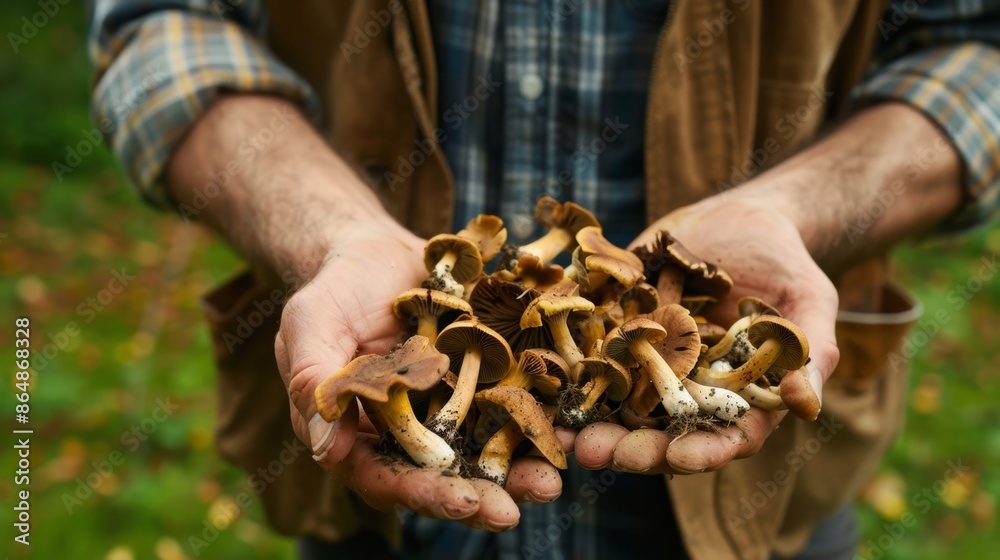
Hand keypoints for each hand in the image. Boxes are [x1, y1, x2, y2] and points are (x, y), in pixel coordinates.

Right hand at [273, 222, 563, 530]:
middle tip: (513, 510)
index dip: (423, 493)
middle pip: (443, 477)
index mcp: (359, 434)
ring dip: (516, 472)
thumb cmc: (336, 286)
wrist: (379, 250)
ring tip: (551, 480)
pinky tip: (568, 431)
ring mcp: (448, 410)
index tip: (460, 501)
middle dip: (479, 497)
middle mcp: (407, 432)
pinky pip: (512, 407)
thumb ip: (314, 377)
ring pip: (483, 451)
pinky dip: (538, 422)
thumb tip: (321, 443)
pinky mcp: (482, 383)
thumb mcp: (313, 322)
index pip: (388, 476)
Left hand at [574, 195, 838, 474]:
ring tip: (557, 429)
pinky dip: (565, 364)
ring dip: (585, 419)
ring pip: (613, 402)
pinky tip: (540, 371)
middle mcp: (685, 391)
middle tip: (594, 453)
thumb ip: (811, 354)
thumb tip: (807, 404)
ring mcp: (647, 363)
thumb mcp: (809, 303)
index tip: (677, 461)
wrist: (740, 220)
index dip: (698, 454)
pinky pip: (588, 350)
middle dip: (626, 447)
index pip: (718, 440)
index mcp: (734, 401)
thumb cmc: (787, 265)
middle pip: (656, 432)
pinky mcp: (616, 329)